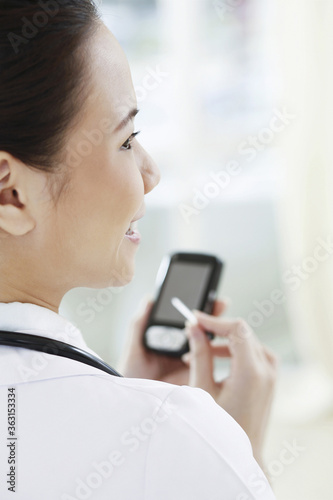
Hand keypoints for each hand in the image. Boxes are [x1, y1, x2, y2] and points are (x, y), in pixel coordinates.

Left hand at [116, 295, 226, 384]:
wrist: (133, 403)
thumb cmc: (130, 376)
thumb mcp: (133, 348)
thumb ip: (139, 324)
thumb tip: (149, 299)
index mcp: (168, 340)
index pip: (185, 321)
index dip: (197, 308)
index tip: (206, 295)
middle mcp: (182, 350)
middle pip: (201, 329)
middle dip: (213, 315)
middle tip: (221, 303)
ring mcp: (190, 363)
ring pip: (208, 344)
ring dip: (216, 331)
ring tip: (220, 320)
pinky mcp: (195, 376)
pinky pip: (207, 363)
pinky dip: (215, 352)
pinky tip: (218, 343)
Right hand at [184, 311, 277, 465]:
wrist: (244, 455)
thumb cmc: (221, 427)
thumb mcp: (203, 388)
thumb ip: (200, 354)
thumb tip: (194, 329)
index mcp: (252, 371)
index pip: (236, 328)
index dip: (214, 320)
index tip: (194, 318)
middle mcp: (267, 369)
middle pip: (242, 332)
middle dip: (216, 330)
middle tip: (192, 331)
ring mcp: (271, 374)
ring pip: (247, 341)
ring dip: (223, 342)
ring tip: (198, 352)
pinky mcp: (270, 378)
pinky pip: (252, 352)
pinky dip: (233, 351)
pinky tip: (214, 359)